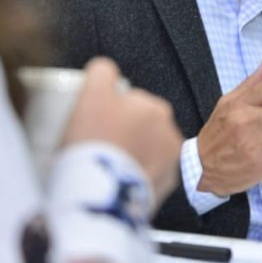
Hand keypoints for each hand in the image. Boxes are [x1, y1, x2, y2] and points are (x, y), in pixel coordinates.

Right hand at [62, 57, 182, 205]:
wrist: (100, 192)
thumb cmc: (95, 142)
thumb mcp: (92, 94)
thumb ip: (102, 72)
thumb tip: (105, 70)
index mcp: (155, 107)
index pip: (129, 103)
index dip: (109, 112)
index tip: (96, 125)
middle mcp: (169, 131)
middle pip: (140, 127)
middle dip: (125, 133)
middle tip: (100, 147)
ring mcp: (170, 160)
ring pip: (146, 151)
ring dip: (133, 154)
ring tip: (108, 166)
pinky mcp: (165, 186)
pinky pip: (148, 175)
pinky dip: (136, 176)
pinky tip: (118, 180)